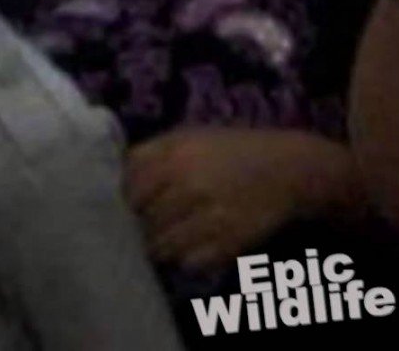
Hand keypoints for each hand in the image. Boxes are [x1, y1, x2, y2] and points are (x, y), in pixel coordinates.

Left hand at [124, 127, 359, 270]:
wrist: (289, 168)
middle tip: (138, 231)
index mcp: (171, 157)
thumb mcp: (185, 137)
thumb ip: (147, 154)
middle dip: (136, 228)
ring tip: (163, 240)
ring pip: (161, 246)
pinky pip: (190, 261)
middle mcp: (188, 186)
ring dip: (157, 247)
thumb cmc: (229, 149)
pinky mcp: (230, 241)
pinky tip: (188, 249)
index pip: (126, 190)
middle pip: (141, 221)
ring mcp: (210, 216)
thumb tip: (109, 177)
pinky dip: (184, 259)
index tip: (120, 208)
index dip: (120, 203)